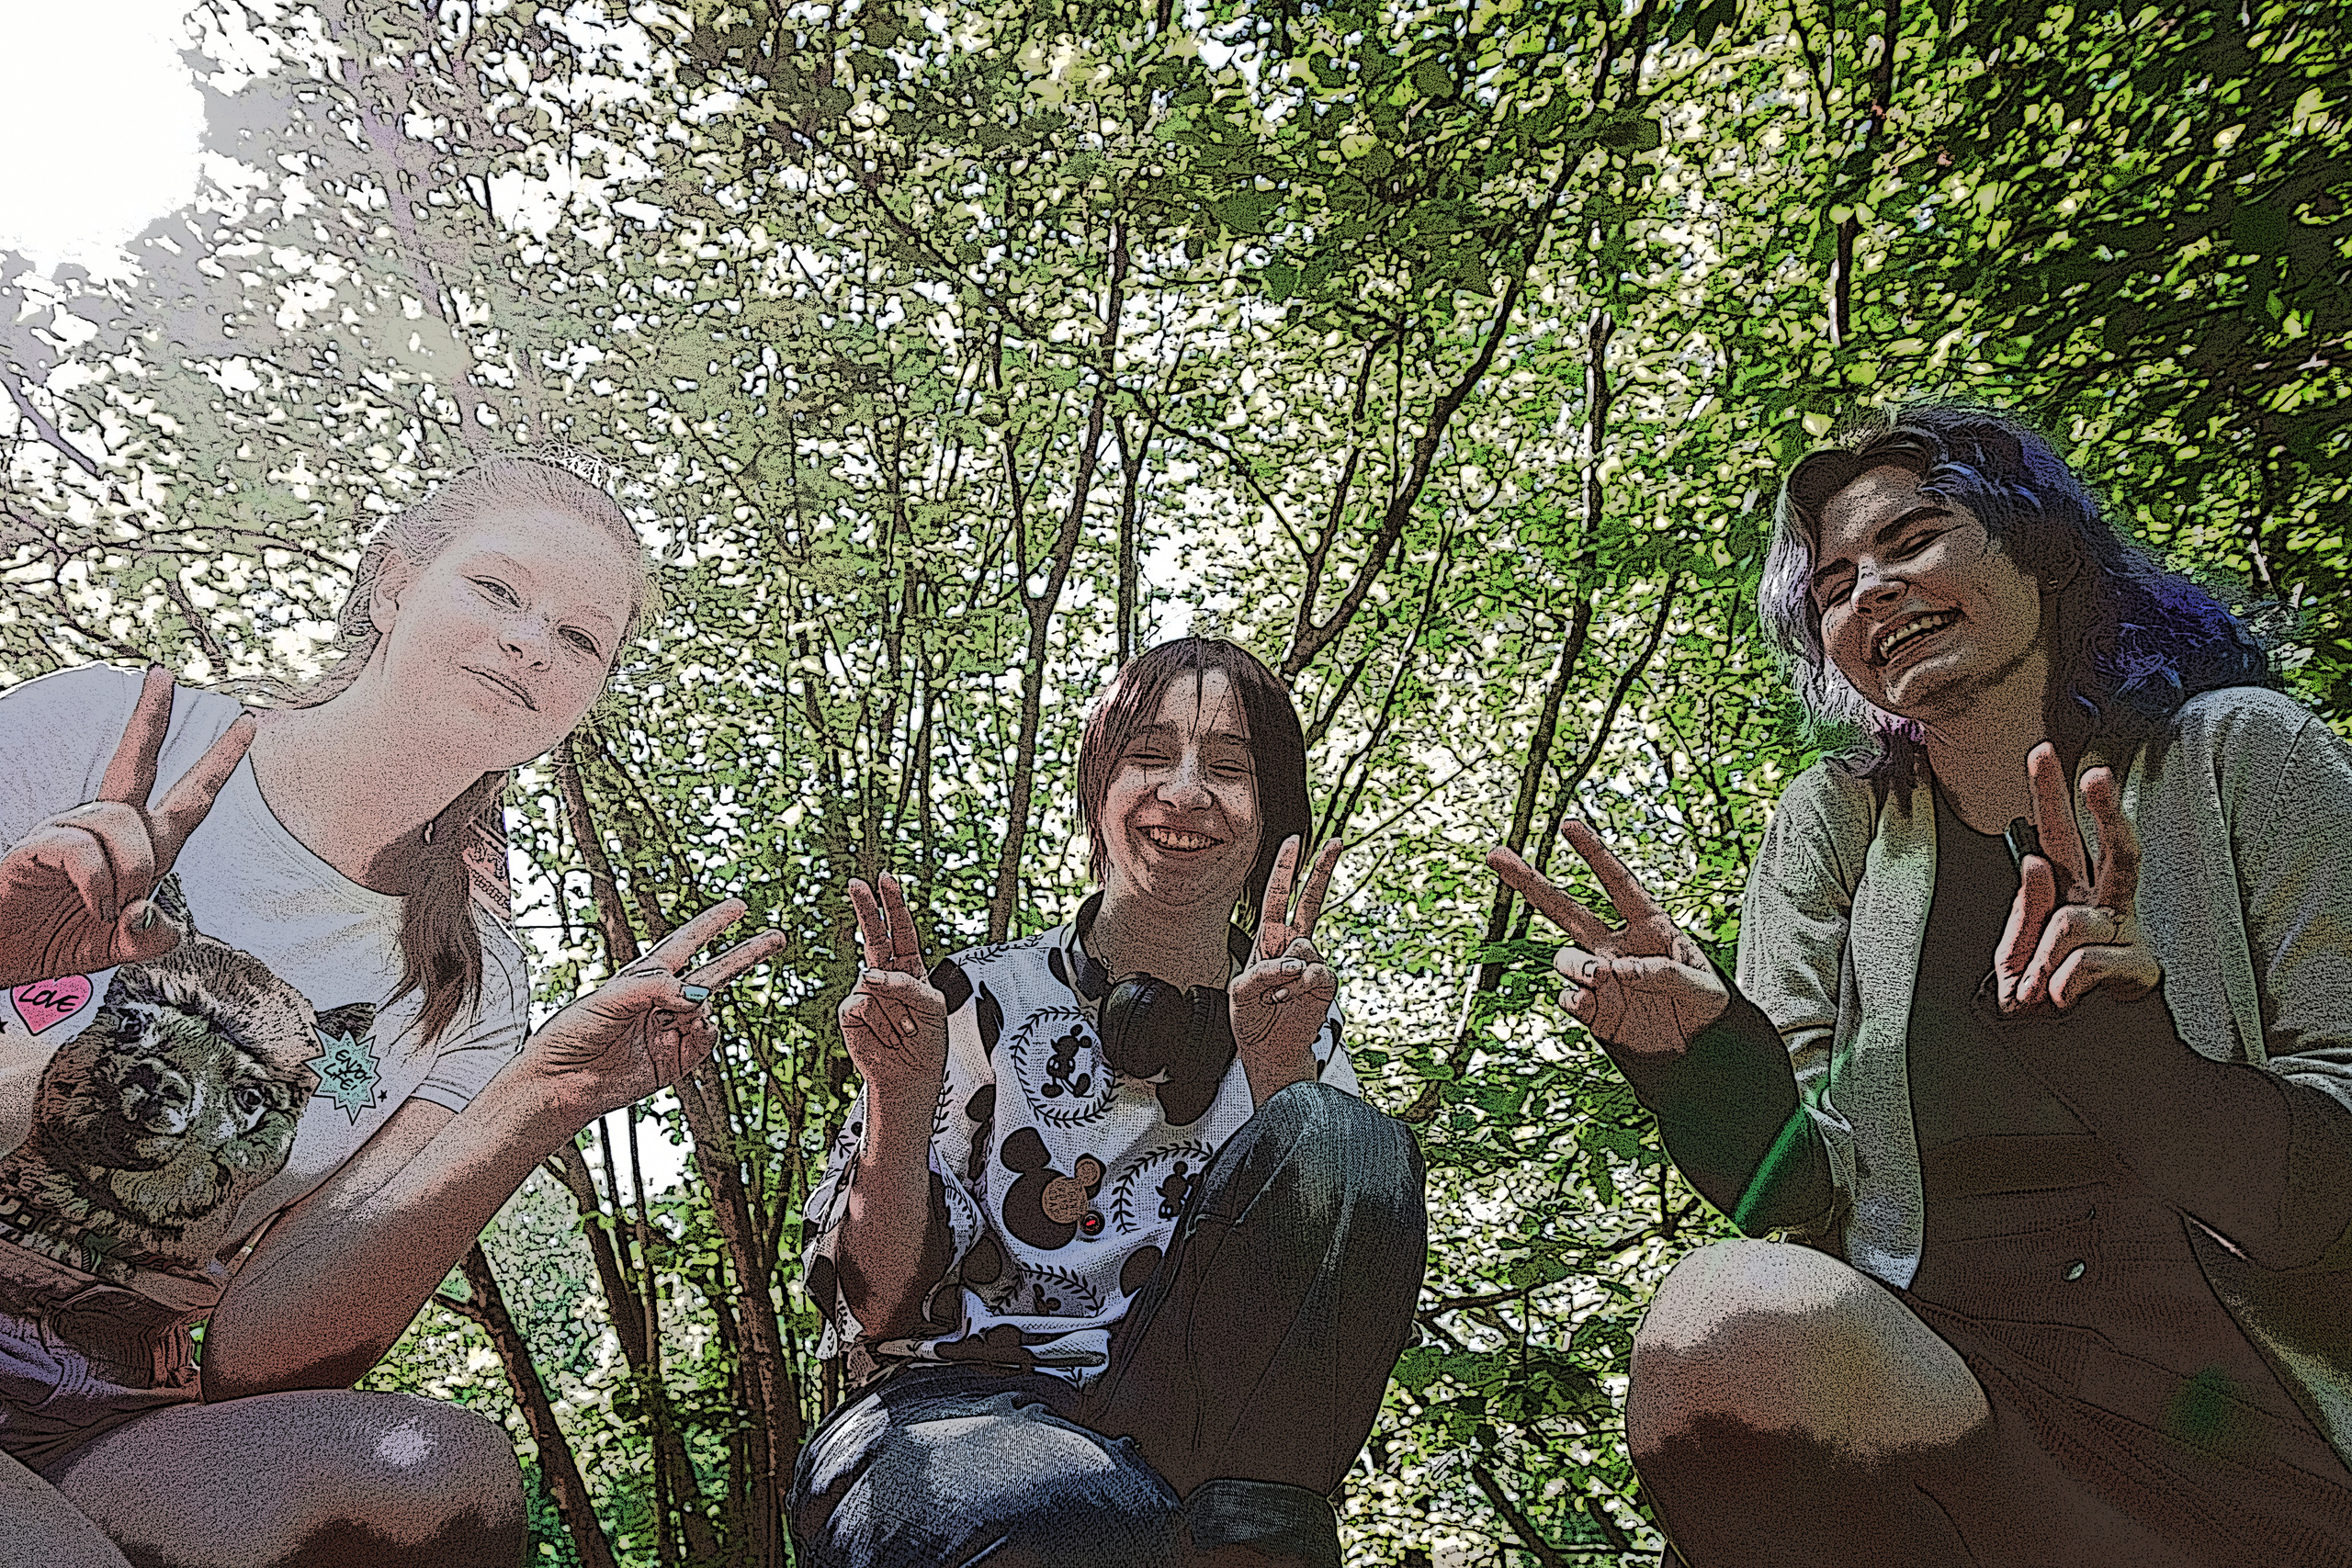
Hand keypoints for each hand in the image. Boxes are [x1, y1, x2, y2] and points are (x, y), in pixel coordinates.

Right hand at [0, 666, 255, 988]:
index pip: (190, 798)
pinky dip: (97, 882)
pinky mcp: (38, 845)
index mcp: (143, 846)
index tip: (247, 726)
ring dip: (131, 870)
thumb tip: (147, 913)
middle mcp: (107, 828)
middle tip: (165, 675)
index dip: (219, 764)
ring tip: (109, 909)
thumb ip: (153, 937)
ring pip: (122, 823)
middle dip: (152, 718)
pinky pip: (83, 849)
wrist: (4, 957)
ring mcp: (70, 831)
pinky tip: (93, 904)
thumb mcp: (125, 947)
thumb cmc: (60, 941)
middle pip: (136, 762)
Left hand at [525, 898, 782, 1117]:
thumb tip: (700, 996)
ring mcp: (670, 1029)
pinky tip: (686, 1032)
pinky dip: (702, 1035)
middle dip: (746, 954)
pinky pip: (704, 1041)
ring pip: (708, 1009)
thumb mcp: (610, 998)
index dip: (713, 924)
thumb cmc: (571, 1033)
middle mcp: (662, 1000)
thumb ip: (656, 989)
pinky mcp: (674, 1060)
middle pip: (714, 972)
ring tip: (668, 1021)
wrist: (559, 1083)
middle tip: (778, 938)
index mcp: (644, 976)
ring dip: (698, 1010)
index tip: (739, 907)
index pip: (687, 942)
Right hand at [838, 872, 948, 1102]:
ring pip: (878, 984)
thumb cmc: (927, 1040)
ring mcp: (864, 991)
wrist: (911, 1076)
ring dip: (898, 1011)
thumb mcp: (933, 1006)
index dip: (893, 904)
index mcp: (908, 968)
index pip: (901, 930)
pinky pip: (866, 1004)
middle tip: (856, 883)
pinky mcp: (850, 1011)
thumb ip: (907, 984)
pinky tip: (888, 1037)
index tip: (886, 878)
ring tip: (905, 1031)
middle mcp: (884, 975)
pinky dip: (883, 1022)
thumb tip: (867, 975)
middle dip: (866, 908)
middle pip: (874, 935)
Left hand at [1229, 835, 1342, 1079]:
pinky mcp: (1325, 982)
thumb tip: (1297, 963)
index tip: (1295, 842)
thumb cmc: (1252, 1018)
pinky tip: (1289, 999)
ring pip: (1303, 947)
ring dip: (1285, 973)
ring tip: (1277, 995)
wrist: (1270, 1050)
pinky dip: (1298, 987)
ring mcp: (1311, 962)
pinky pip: (1315, 972)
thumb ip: (1263, 971)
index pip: (1278, 898)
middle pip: (1311, 900)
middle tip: (1336, 841)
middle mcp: (1292, 946)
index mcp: (1269, 940)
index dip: (1286, 869)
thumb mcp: (1240, 991)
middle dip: (1323, 869)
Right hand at [1487, 823, 1727, 1055]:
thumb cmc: (1710, 1009)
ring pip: (1564, 958)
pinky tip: (1592, 1004)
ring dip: (1576, 965)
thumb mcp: (1702, 986)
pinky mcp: (1593, 1010)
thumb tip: (1619, 969)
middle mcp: (1616, 947)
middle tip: (1496, 856)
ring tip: (1601, 978)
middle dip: (1529, 881)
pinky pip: (1568, 997)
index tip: (1569, 825)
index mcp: (1649, 927)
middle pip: (1564, 908)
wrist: (1701, 1054)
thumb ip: (1663, 972)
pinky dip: (1575, 999)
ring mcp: (1602, 978)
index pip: (1617, 882)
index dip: (1594, 853)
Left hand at [1995, 744, 2160, 1011]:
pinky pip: (2088, 960)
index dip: (2049, 798)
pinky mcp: (2142, 969)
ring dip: (2040, 960)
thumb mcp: (2014, 967)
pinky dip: (2062, 981)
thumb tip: (2036, 862)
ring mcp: (2128, 938)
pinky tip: (2059, 1000)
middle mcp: (2105, 912)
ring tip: (2033, 992)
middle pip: (2112, 850)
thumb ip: (2023, 918)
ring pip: (2076, 919)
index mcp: (2070, 902)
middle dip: (2102, 810)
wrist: (2092, 1073)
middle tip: (2095, 774)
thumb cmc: (2050, 1021)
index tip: (2041, 753)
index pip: (2059, 841)